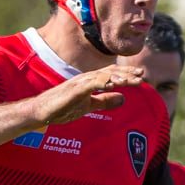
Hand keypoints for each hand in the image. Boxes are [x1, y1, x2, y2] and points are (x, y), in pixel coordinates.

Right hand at [30, 63, 145, 125]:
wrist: (43, 112)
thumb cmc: (64, 107)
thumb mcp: (90, 106)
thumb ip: (105, 101)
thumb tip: (123, 98)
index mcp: (91, 82)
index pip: (112, 75)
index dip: (126, 74)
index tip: (141, 76)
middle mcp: (86, 79)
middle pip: (109, 72)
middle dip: (126, 73)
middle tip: (141, 74)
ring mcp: (79, 83)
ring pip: (101, 76)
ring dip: (116, 77)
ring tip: (129, 80)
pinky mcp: (72, 90)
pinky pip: (88, 84)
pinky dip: (100, 82)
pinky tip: (110, 84)